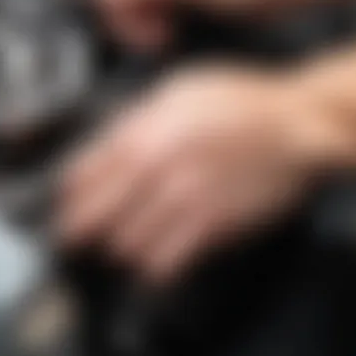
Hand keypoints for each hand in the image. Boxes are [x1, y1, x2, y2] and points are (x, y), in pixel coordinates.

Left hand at [58, 66, 317, 280]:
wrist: (292, 123)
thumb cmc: (237, 98)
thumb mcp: (176, 88)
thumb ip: (138, 117)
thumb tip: (108, 143)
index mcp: (141, 132)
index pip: (84, 173)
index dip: (68, 196)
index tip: (63, 205)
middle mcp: (153, 168)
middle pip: (96, 214)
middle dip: (79, 229)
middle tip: (74, 237)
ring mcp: (180, 200)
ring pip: (125, 244)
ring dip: (117, 248)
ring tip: (116, 247)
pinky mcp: (210, 227)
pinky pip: (165, 263)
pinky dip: (153, 267)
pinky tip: (152, 263)